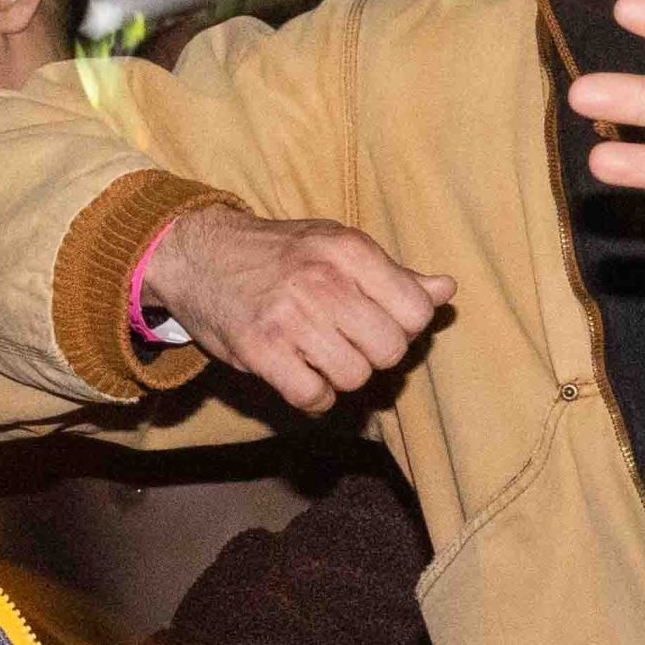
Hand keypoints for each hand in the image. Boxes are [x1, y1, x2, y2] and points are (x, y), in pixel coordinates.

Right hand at [140, 205, 449, 414]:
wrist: (198, 254)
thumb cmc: (279, 254)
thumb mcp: (337, 247)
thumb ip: (394, 274)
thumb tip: (447, 290)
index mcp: (350, 250)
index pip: (416, 310)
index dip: (405, 326)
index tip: (379, 321)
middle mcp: (323, 280)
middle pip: (390, 350)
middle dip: (375, 354)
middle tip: (349, 342)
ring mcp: (290, 316)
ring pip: (355, 376)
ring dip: (342, 376)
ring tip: (321, 355)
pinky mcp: (260, 350)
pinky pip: (313, 397)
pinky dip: (313, 397)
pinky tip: (300, 375)